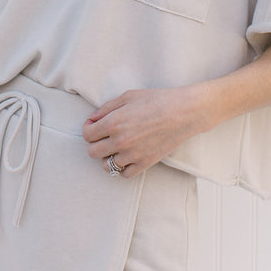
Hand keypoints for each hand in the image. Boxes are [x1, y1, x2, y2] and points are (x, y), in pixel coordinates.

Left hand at [82, 86, 202, 177]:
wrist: (183, 112)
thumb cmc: (156, 100)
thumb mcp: (128, 96)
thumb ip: (106, 108)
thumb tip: (93, 120)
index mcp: (114, 122)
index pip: (87, 134)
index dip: (88, 128)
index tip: (94, 125)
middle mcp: (120, 141)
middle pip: (92, 152)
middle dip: (95, 143)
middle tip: (104, 136)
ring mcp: (132, 155)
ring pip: (106, 165)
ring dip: (109, 156)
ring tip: (117, 146)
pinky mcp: (145, 163)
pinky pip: (124, 174)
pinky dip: (123, 167)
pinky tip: (127, 156)